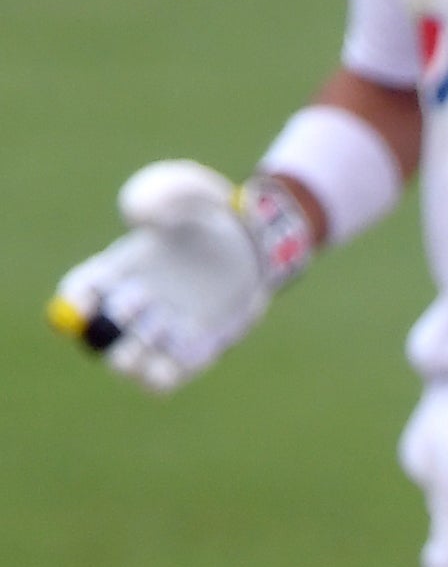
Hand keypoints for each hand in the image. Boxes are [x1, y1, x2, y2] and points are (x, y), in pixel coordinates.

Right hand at [49, 161, 274, 392]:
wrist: (254, 237)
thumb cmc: (208, 211)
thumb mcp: (184, 188)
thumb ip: (158, 194)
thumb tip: (136, 215)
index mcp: (113, 272)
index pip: (76, 296)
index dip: (75, 303)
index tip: (91, 298)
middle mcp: (131, 310)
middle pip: (98, 340)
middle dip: (112, 326)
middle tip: (144, 298)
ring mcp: (161, 336)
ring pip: (129, 367)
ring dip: (137, 355)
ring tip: (168, 323)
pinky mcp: (192, 354)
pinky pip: (165, 378)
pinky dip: (170, 368)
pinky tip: (196, 337)